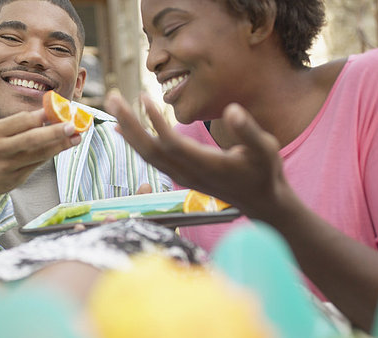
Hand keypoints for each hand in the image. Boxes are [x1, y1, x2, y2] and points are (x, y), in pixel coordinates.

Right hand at [0, 110, 80, 205]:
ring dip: (60, 145)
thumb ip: (19, 124)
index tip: (58, 110)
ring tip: (76, 138)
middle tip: (71, 126)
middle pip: (31, 139)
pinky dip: (51, 154)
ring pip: (39, 154)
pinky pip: (38, 164)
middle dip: (54, 132)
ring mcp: (8, 166)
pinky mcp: (16, 179)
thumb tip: (48, 114)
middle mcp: (0, 149)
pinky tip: (63, 147)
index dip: (41, 116)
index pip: (21, 121)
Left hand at [104, 91, 289, 219]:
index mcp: (206, 165)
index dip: (156, 123)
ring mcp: (182, 175)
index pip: (172, 145)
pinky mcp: (180, 174)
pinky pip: (151, 158)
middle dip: (130, 123)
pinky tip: (123, 127)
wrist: (259, 201)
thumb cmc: (264, 172)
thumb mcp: (265, 150)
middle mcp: (188, 172)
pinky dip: (134, 142)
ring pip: (147, 154)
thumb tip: (232, 109)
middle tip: (112, 96)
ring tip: (113, 104)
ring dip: (128, 129)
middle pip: (150, 149)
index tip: (143, 98)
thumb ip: (249, 131)